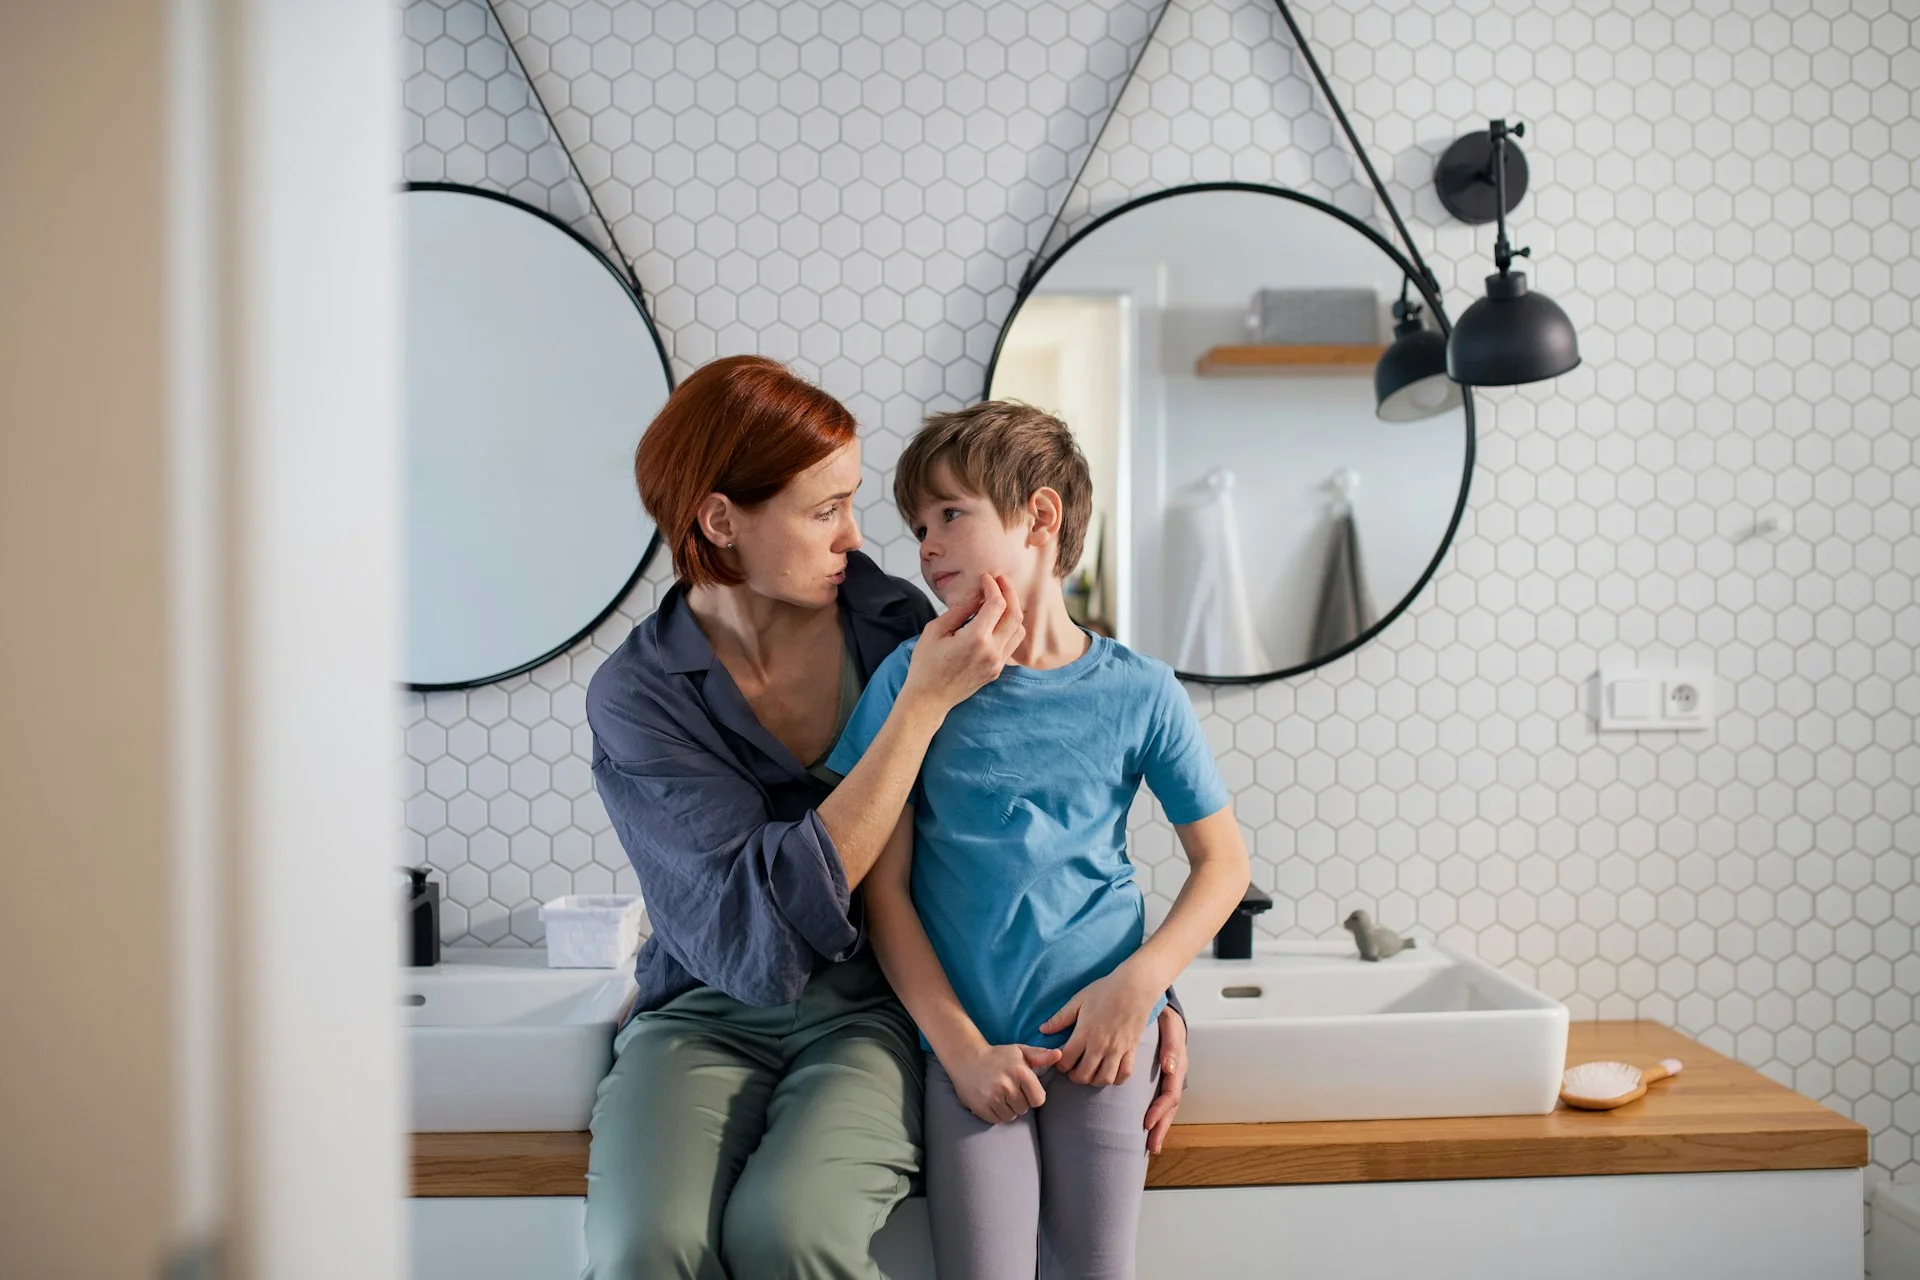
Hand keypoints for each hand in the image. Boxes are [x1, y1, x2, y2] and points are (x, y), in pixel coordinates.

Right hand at [901, 573, 1024, 713]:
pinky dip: (1010, 628)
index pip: (997, 603)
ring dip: (1013, 610)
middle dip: (1010, 592)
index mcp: (976, 638)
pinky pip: (1012, 644)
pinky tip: (998, 620)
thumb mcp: (936, 630)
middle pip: (1015, 614)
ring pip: (1019, 630)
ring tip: (1001, 598)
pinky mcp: (997, 670)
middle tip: (1000, 580)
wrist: (929, 699)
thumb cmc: (926, 664)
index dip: (993, 586)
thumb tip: (977, 592)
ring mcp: (997, 663)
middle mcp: (992, 651)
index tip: (985, 578)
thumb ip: (960, 609)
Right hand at [945, 1042, 1059, 1124]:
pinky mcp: (981, 1107)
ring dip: (1007, 1108)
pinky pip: (997, 1120)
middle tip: (1008, 1089)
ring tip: (999, 1094)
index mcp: (1020, 1072)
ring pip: (1011, 1116)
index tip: (1024, 1089)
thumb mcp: (1019, 1051)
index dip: (1033, 1095)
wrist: (965, 1057)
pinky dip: (996, 1113)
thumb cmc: (996, 1055)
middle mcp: (1007, 1085)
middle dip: (1019, 1101)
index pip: (1039, 1099)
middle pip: (1024, 1109)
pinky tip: (991, 1100)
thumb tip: (1059, 1055)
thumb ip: (1040, 1055)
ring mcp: (993, 1097)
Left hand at [1038, 963, 1159, 1086]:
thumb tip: (1043, 1030)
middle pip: (1083, 1076)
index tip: (1061, 1061)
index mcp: (1084, 1033)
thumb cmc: (1105, 990)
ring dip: (1094, 1080)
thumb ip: (1060, 1018)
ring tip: (1091, 1072)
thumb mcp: (1079, 1000)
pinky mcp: (1132, 1050)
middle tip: (1074, 1069)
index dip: (1059, 1065)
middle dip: (1074, 1076)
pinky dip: (1117, 1078)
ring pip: (1104, 1079)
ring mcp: (1117, 1050)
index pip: (1066, 1061)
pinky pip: (1125, 1074)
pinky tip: (1110, 1071)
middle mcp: (1100, 1045)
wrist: (1135, 987)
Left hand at [1142, 1005, 1187, 1154]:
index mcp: (1178, 1064)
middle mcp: (1175, 1074)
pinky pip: (1160, 1100)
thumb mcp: (1169, 1025)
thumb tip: (1169, 1068)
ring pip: (1167, 1107)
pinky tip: (1148, 1129)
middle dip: (1161, 1127)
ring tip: (1151, 1147)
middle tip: (1151, 1145)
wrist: (1162, 1009)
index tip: (1147, 1122)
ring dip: (1160, 1127)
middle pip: (1170, 1107)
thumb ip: (1171, 1045)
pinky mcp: (1162, 1078)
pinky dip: (1157, 1116)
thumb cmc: (1164, 1017)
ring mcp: (1170, 1077)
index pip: (1170, 1093)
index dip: (1159, 1110)